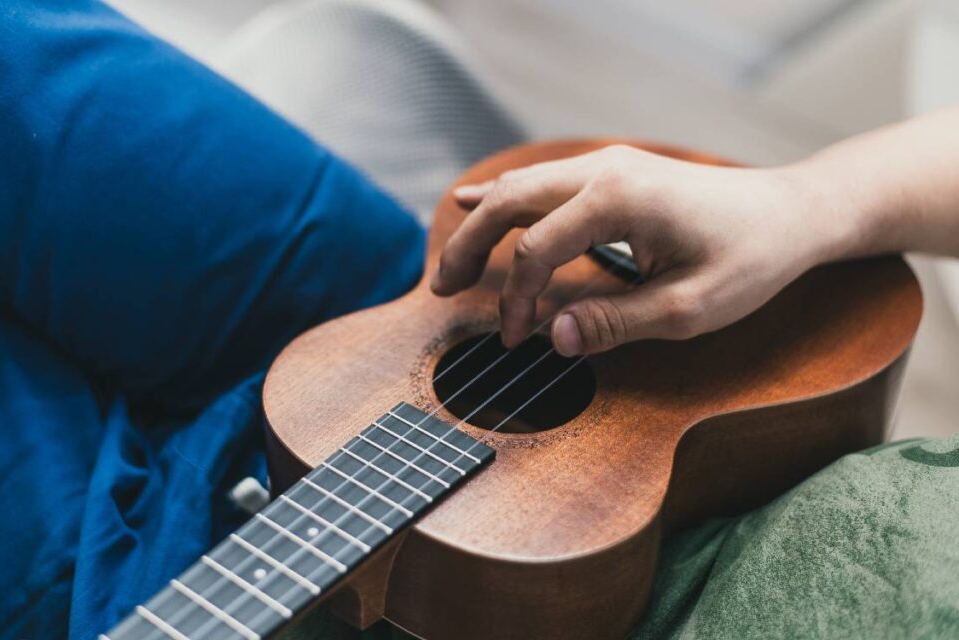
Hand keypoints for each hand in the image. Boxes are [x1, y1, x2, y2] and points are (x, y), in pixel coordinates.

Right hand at [430, 145, 841, 355]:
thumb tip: (552, 339)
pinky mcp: (614, 172)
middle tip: (440, 290)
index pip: (537, 250)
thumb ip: (614, 324)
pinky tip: (473, 202)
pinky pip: (543, 181)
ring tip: (451, 266)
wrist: (792, 214)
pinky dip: (505, 198)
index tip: (518, 339)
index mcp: (619, 198)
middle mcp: (605, 168)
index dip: (518, 300)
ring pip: (521, 185)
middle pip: (511, 202)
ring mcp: (608, 163)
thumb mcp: (688, 309)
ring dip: (481, 224)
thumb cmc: (751, 258)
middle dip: (470, 246)